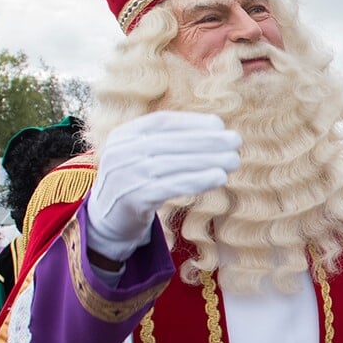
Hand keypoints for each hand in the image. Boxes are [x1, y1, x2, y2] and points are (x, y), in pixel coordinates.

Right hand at [85, 111, 241, 259]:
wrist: (106, 221)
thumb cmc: (136, 184)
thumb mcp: (144, 156)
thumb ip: (169, 143)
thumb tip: (216, 130)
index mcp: (123, 135)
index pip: (161, 122)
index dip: (192, 122)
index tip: (219, 124)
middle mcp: (119, 152)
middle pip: (168, 142)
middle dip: (205, 140)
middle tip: (235, 141)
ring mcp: (124, 176)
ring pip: (171, 164)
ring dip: (206, 160)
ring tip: (233, 160)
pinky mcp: (132, 199)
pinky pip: (169, 187)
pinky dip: (196, 181)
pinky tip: (218, 178)